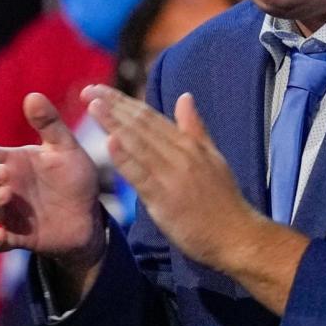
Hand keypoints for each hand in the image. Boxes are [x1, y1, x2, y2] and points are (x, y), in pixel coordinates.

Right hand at [0, 93, 105, 272]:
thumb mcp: (65, 148)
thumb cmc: (73, 178)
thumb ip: (50, 124)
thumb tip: (32, 95)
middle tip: (3, 173)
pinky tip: (0, 237)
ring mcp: (9, 213)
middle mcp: (4, 187)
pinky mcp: (19, 236)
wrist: (90, 216)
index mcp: (12, 163)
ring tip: (7, 194)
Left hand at [82, 85, 258, 269]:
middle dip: (113, 106)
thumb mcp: (213, 157)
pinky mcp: (165, 199)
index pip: (150, 116)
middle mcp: (180, 154)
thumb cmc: (223, 201)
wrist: (236, 236)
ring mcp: (172, 175)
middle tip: (89, 91)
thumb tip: (185, 97)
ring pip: (139, 144)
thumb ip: (195, 128)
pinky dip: (125, 158)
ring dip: (114, 123)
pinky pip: (141, 175)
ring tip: (93, 106)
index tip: (100, 90)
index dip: (123, 102)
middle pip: (141, 124)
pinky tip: (109, 143)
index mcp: (188, 144)